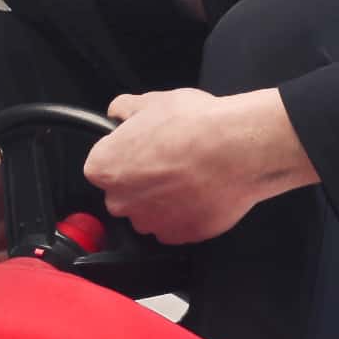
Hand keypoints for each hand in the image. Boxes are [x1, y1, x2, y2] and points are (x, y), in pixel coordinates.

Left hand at [84, 84, 317, 248]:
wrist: (237, 151)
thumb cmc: (195, 126)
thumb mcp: (154, 101)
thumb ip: (127, 108)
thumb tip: (119, 111)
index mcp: (105, 167)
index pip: (101, 165)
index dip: (124, 154)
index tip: (142, 147)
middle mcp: (120, 200)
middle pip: (123, 193)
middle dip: (141, 181)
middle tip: (168, 159)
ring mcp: (149, 222)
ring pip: (148, 213)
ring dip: (162, 200)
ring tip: (189, 176)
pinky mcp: (178, 237)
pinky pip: (174, 227)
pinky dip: (185, 214)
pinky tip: (202, 191)